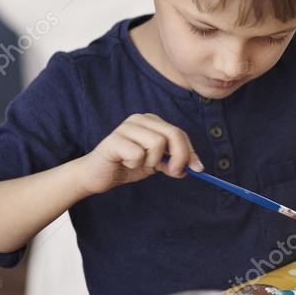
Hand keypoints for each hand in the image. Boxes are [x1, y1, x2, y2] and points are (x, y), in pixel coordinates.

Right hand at [75, 113, 203, 194]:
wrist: (98, 175)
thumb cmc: (127, 166)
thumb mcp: (156, 163)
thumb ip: (174, 161)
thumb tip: (196, 166)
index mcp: (152, 122)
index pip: (179, 133)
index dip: (190, 152)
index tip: (197, 169)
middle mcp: (140, 119)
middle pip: (173, 134)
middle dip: (180, 156)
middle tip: (175, 172)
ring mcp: (126, 127)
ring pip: (157, 144)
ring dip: (152, 162)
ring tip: (138, 164)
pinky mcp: (114, 139)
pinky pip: (138, 154)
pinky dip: (135, 164)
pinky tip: (124, 163)